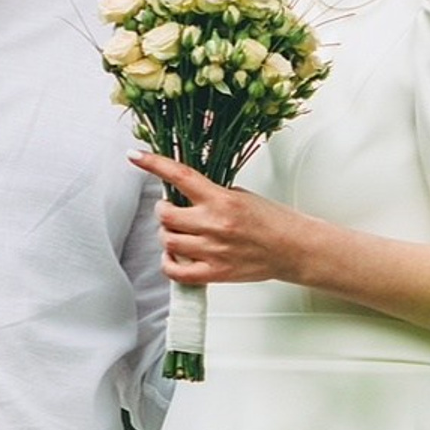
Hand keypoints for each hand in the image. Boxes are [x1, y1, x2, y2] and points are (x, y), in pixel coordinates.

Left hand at [130, 153, 313, 286]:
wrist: (294, 248)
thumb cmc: (271, 220)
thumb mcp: (241, 195)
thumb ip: (211, 195)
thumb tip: (184, 194)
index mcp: (221, 199)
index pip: (180, 176)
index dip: (153, 164)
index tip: (135, 156)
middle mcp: (214, 224)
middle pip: (165, 215)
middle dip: (162, 210)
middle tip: (170, 209)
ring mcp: (213, 250)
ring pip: (168, 241)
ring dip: (166, 235)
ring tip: (177, 233)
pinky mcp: (216, 273)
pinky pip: (176, 271)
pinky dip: (169, 262)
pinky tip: (175, 256)